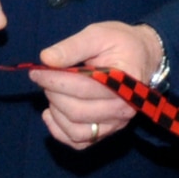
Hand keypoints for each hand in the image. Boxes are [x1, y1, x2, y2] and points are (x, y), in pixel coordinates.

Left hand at [29, 21, 164, 149]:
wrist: (142, 57)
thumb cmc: (120, 43)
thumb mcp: (98, 34)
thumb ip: (73, 46)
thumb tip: (46, 59)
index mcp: (125, 83)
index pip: (83, 88)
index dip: (55, 81)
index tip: (36, 72)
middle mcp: (123, 108)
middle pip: (77, 111)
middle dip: (53, 94)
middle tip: (45, 78)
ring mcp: (116, 123)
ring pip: (76, 131)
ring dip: (56, 113)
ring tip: (53, 93)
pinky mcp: (107, 131)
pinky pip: (79, 143)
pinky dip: (59, 132)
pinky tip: (51, 114)